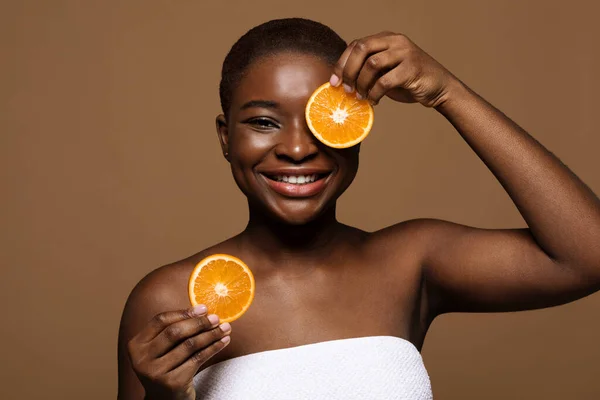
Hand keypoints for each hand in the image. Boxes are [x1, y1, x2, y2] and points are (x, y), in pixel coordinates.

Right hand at [127, 305, 231, 399]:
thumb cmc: (167, 367)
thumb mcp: (162, 350)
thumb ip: (174, 331)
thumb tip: (202, 310)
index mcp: (136, 345)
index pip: (160, 321)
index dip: (183, 313)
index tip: (203, 308)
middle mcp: (142, 359)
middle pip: (174, 332)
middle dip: (199, 323)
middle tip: (216, 318)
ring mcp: (156, 372)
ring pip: (189, 345)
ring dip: (211, 335)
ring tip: (225, 328)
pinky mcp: (172, 383)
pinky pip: (197, 359)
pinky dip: (213, 348)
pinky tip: (223, 342)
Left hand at [331, 32, 458, 107]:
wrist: (439, 88)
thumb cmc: (409, 82)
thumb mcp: (386, 72)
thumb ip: (368, 70)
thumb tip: (341, 81)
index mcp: (386, 39)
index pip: (356, 45)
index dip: (342, 63)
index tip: (334, 81)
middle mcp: (395, 41)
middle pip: (361, 49)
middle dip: (349, 71)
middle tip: (346, 89)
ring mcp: (405, 52)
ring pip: (371, 64)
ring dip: (361, 84)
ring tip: (361, 97)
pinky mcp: (412, 68)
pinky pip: (384, 81)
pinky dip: (375, 94)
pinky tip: (374, 101)